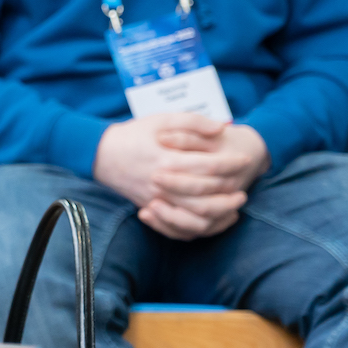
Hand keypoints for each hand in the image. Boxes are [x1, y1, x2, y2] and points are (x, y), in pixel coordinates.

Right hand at [93, 115, 269, 239]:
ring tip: (234, 207)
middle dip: (229, 192)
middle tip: (245, 186)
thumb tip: (221, 128)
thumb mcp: (162, 119)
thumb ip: (193, 121)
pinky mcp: (152, 209)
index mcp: (167, 158)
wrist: (102, 154)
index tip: (245, 159)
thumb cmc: (134, 134)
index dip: (231, 163)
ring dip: (218, 214)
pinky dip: (198, 228)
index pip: (208, 166)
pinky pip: (178, 228)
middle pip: (204, 196)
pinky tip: (213, 220)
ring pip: (193, 217)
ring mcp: (156, 200)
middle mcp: (162, 183)